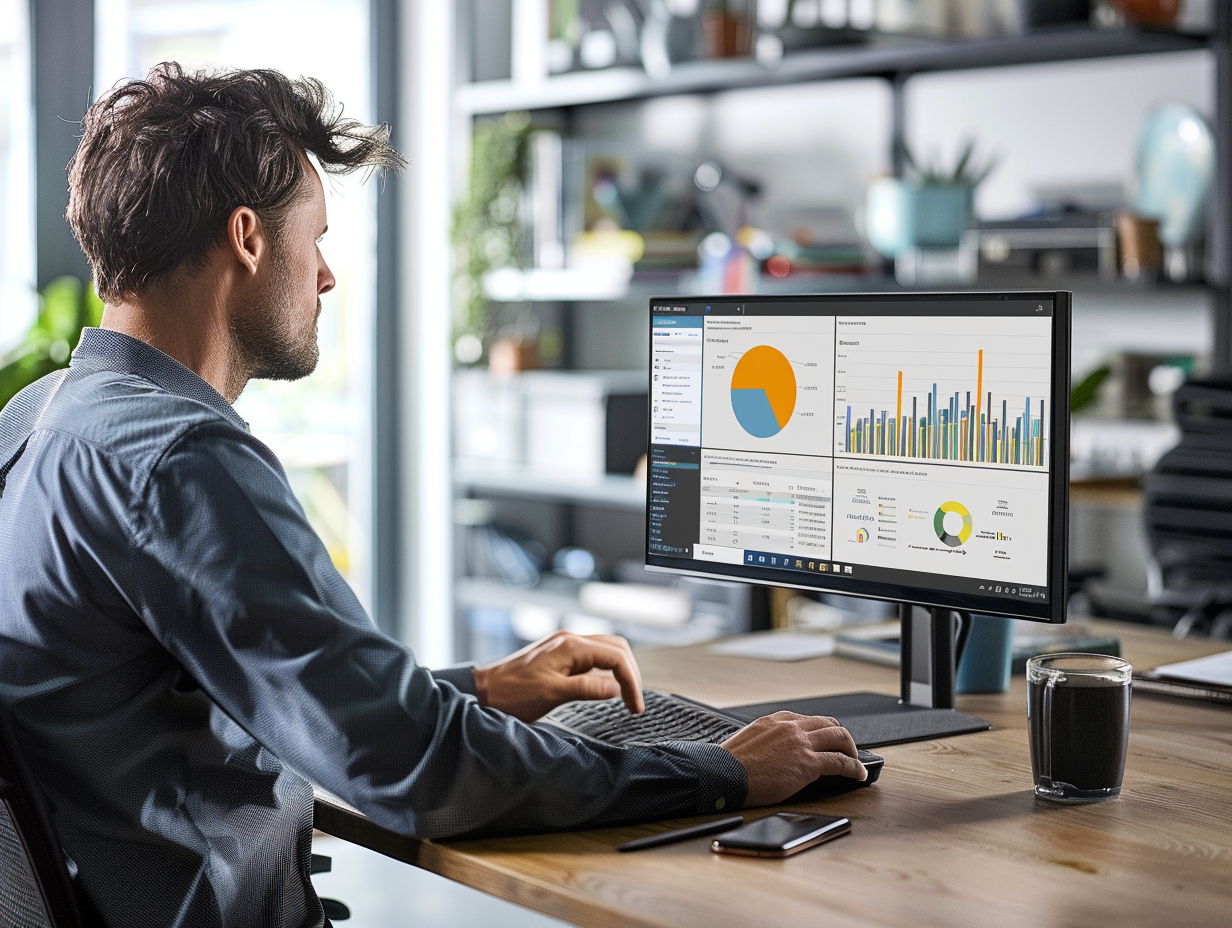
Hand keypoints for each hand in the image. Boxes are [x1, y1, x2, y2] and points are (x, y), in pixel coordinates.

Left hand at [472, 629, 644, 722]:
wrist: (484, 691)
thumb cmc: (512, 694)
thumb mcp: (552, 694)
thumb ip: (587, 687)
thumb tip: (615, 688)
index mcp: (571, 646)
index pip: (616, 656)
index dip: (631, 681)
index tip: (634, 706)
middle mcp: (570, 640)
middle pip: (616, 648)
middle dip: (630, 673)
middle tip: (634, 701)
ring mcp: (564, 645)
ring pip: (605, 650)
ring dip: (619, 670)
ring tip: (625, 695)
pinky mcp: (558, 654)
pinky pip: (591, 656)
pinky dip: (605, 670)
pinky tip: (606, 686)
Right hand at [720, 712, 865, 806]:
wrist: (724, 773)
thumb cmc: (730, 764)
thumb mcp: (749, 739)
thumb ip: (767, 740)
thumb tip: (774, 752)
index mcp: (777, 720)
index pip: (809, 719)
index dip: (823, 730)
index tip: (827, 740)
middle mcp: (792, 727)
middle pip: (829, 723)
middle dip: (842, 736)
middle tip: (847, 749)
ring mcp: (801, 743)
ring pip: (840, 737)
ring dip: (852, 750)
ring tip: (856, 761)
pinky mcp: (808, 764)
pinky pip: (841, 762)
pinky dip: (855, 768)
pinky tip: (859, 775)